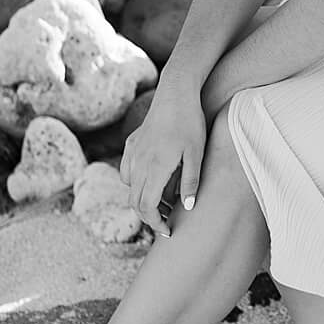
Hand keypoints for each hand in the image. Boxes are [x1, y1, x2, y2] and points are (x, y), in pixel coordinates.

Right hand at [119, 75, 206, 239]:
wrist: (176, 92)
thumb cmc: (190, 123)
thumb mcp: (196, 154)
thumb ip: (190, 182)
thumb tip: (188, 208)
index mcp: (154, 168)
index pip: (147, 207)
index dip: (155, 223)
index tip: (168, 231)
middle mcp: (139, 163)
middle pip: (136, 201)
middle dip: (149, 216)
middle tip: (167, 221)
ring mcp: (133, 152)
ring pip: (130, 187)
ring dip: (143, 199)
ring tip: (164, 201)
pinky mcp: (132, 143)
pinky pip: (127, 170)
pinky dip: (136, 182)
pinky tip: (152, 179)